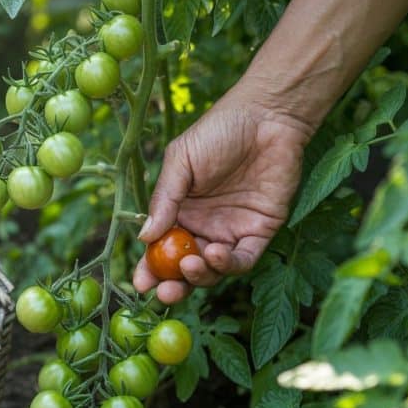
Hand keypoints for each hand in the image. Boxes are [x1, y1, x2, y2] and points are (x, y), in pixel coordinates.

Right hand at [133, 83, 313, 303]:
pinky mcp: (259, 232)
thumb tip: (144, 236)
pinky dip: (228, 264)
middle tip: (164, 291)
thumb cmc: (219, 131)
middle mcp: (203, 227)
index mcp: (179, 212)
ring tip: (190, 263)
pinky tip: (215, 253)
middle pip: (184, 267)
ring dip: (199, 275)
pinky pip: (243, 260)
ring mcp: (230, 232)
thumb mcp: (181, 161)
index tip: (140, 282)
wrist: (267, 116)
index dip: (149, 268)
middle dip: (173, 284)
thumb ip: (164, 199)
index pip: (160, 249)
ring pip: (213, 270)